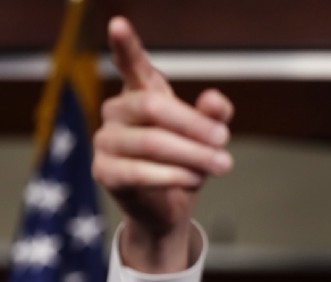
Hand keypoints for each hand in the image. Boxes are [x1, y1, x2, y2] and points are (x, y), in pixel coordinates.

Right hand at [92, 16, 233, 272]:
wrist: (167, 208)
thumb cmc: (185, 163)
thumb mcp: (206, 137)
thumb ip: (214, 116)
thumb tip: (215, 100)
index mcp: (140, 94)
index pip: (132, 65)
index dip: (126, 46)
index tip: (119, 24)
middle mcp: (117, 112)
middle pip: (153, 108)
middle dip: (194, 126)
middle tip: (225, 140)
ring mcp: (105, 141)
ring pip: (151, 143)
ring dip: (192, 154)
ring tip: (221, 164)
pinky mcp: (105, 172)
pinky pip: (140, 172)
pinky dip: (174, 176)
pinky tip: (195, 179)